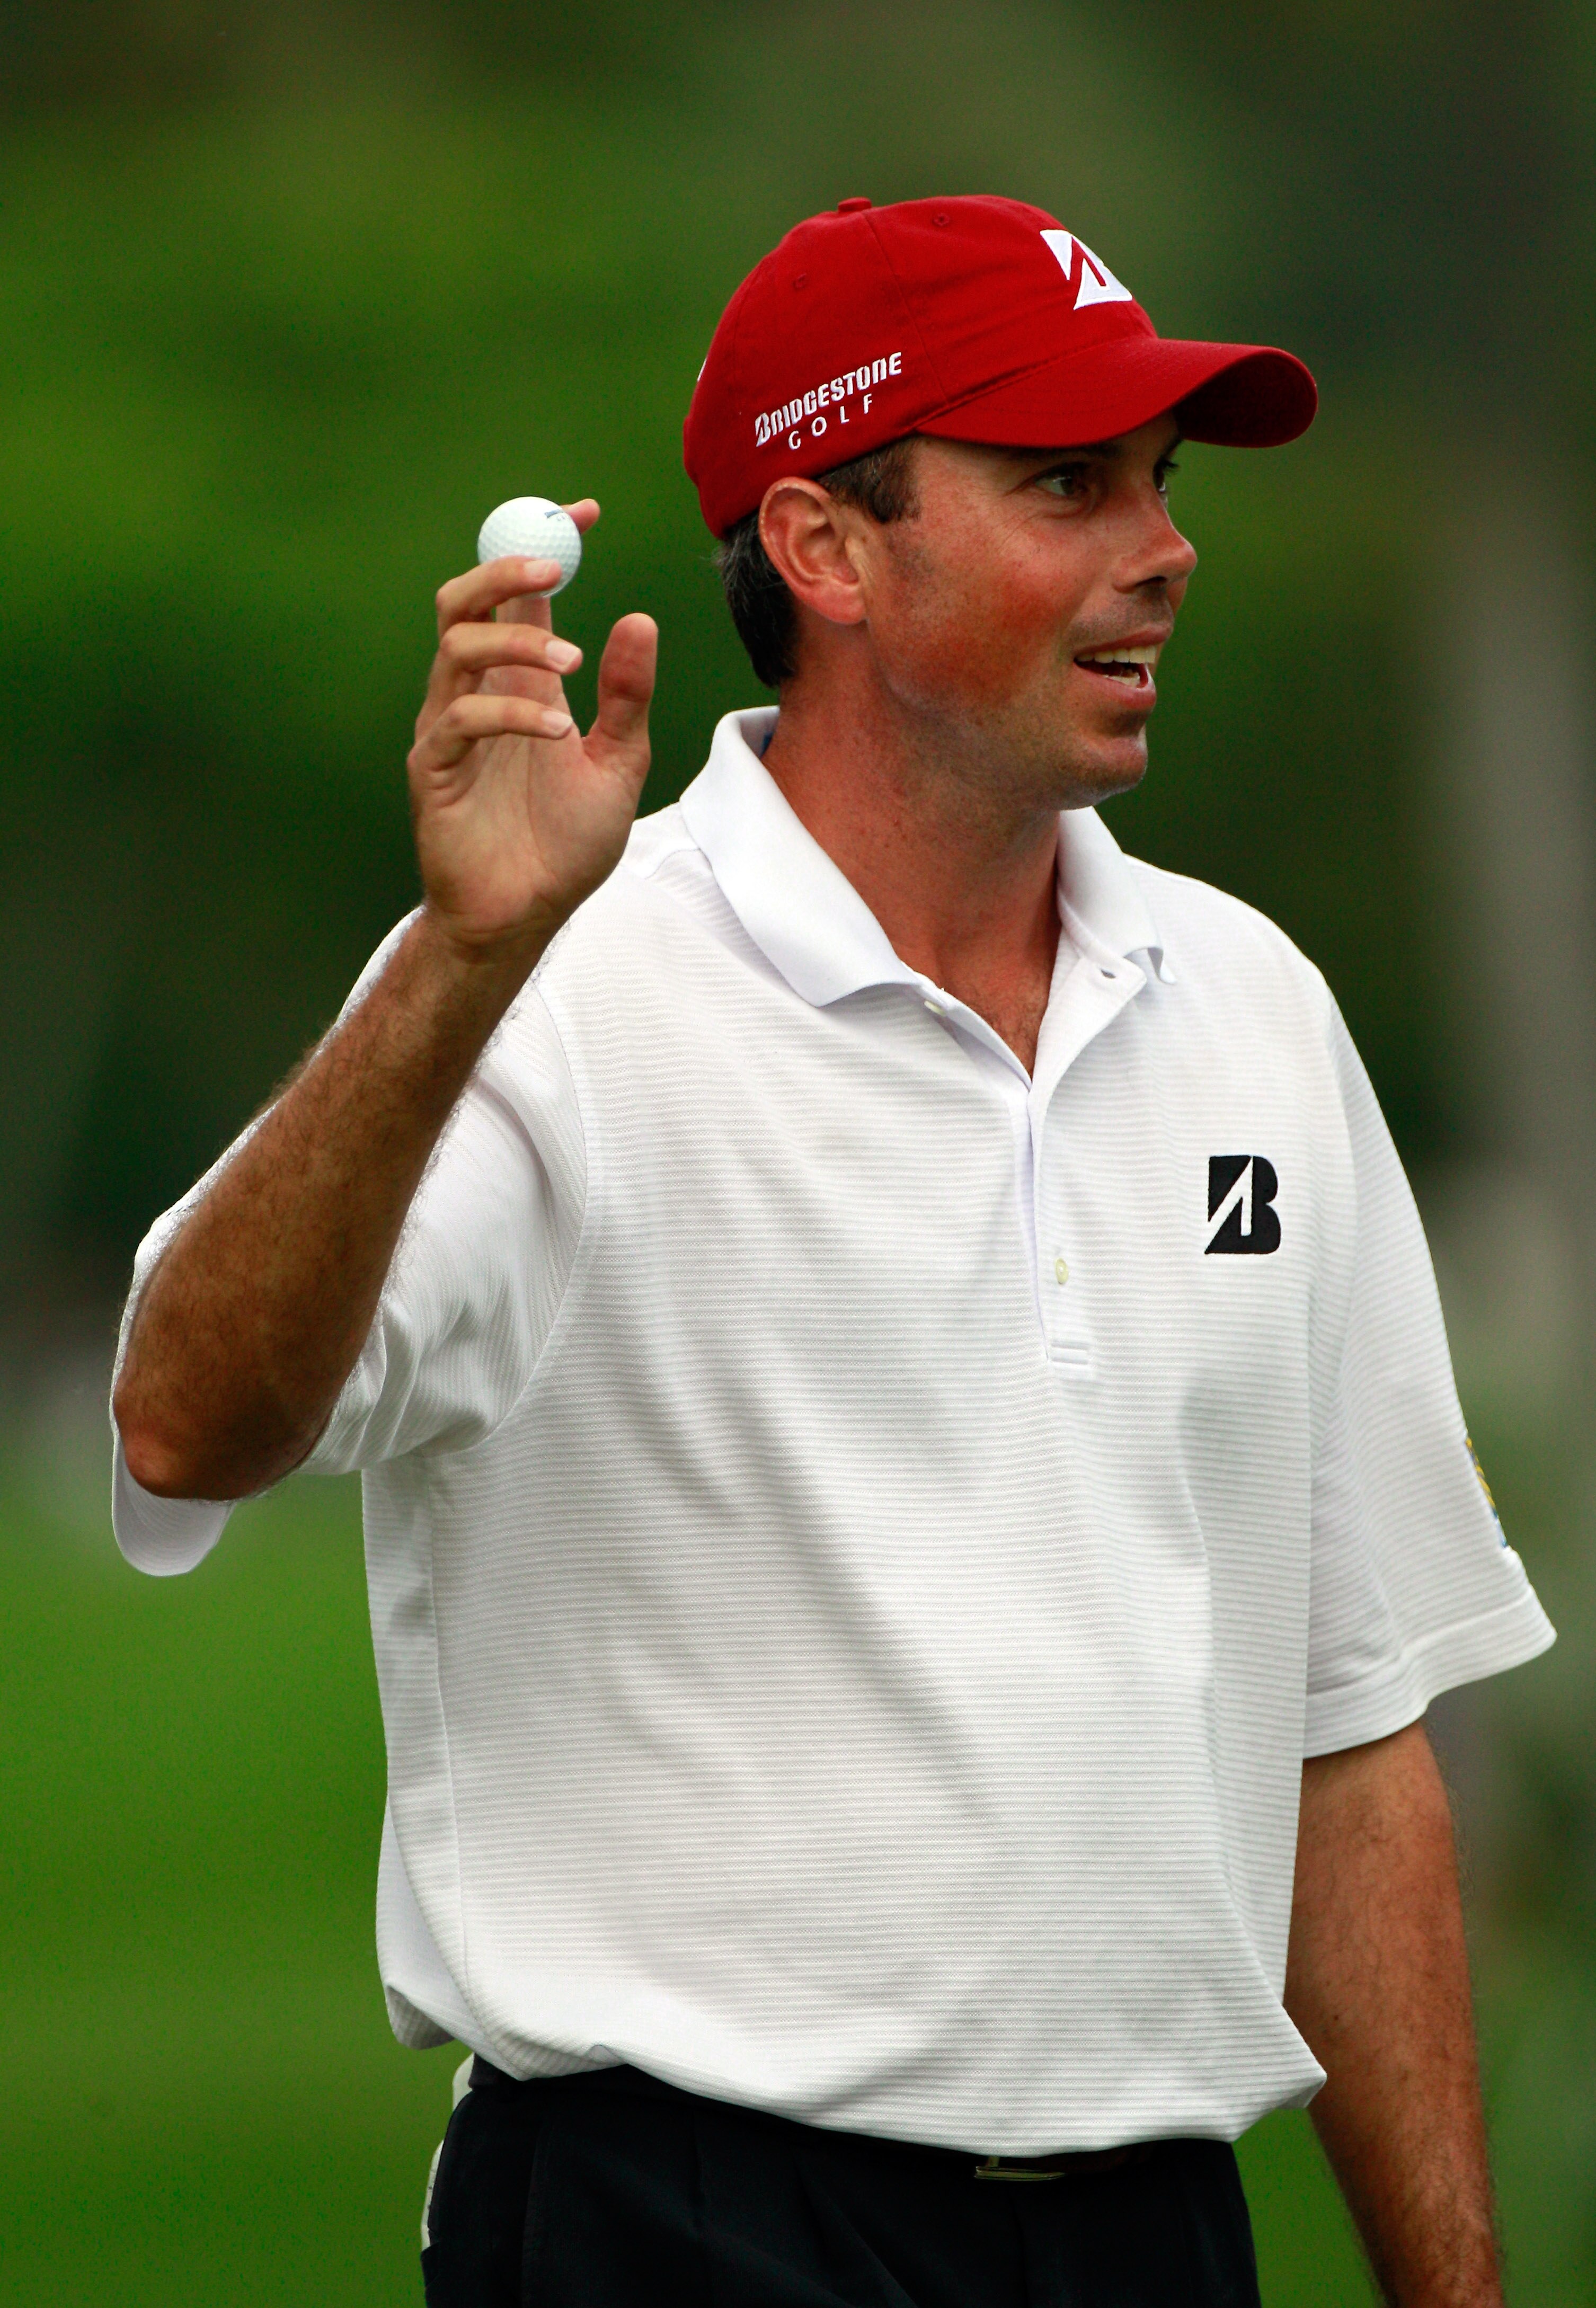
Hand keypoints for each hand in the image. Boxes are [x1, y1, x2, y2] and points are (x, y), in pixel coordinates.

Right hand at [408, 500, 657, 964]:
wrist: (527, 914)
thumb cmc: (564, 842)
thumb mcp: (617, 762)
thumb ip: (626, 696)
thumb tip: (639, 618)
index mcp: (519, 683)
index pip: (519, 596)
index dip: (544, 545)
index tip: (584, 512)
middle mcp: (476, 694)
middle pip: (463, 602)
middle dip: (503, 571)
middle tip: (557, 568)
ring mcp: (447, 729)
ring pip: (456, 650)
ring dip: (515, 644)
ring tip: (571, 666)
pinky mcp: (432, 769)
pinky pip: (458, 720)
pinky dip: (509, 713)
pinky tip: (557, 731)